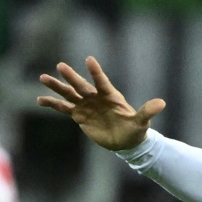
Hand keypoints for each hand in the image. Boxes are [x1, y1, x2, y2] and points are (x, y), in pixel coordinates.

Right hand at [36, 57, 165, 151]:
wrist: (125, 141)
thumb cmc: (135, 129)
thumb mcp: (141, 122)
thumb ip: (147, 112)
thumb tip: (161, 103)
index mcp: (110, 95)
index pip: (102, 82)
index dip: (96, 72)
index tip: (89, 60)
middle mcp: (96, 97)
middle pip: (82, 85)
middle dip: (71, 77)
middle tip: (60, 66)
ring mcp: (86, 105)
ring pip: (69, 94)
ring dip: (57, 86)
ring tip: (42, 77)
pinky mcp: (79, 115)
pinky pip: (63, 108)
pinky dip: (52, 104)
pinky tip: (40, 100)